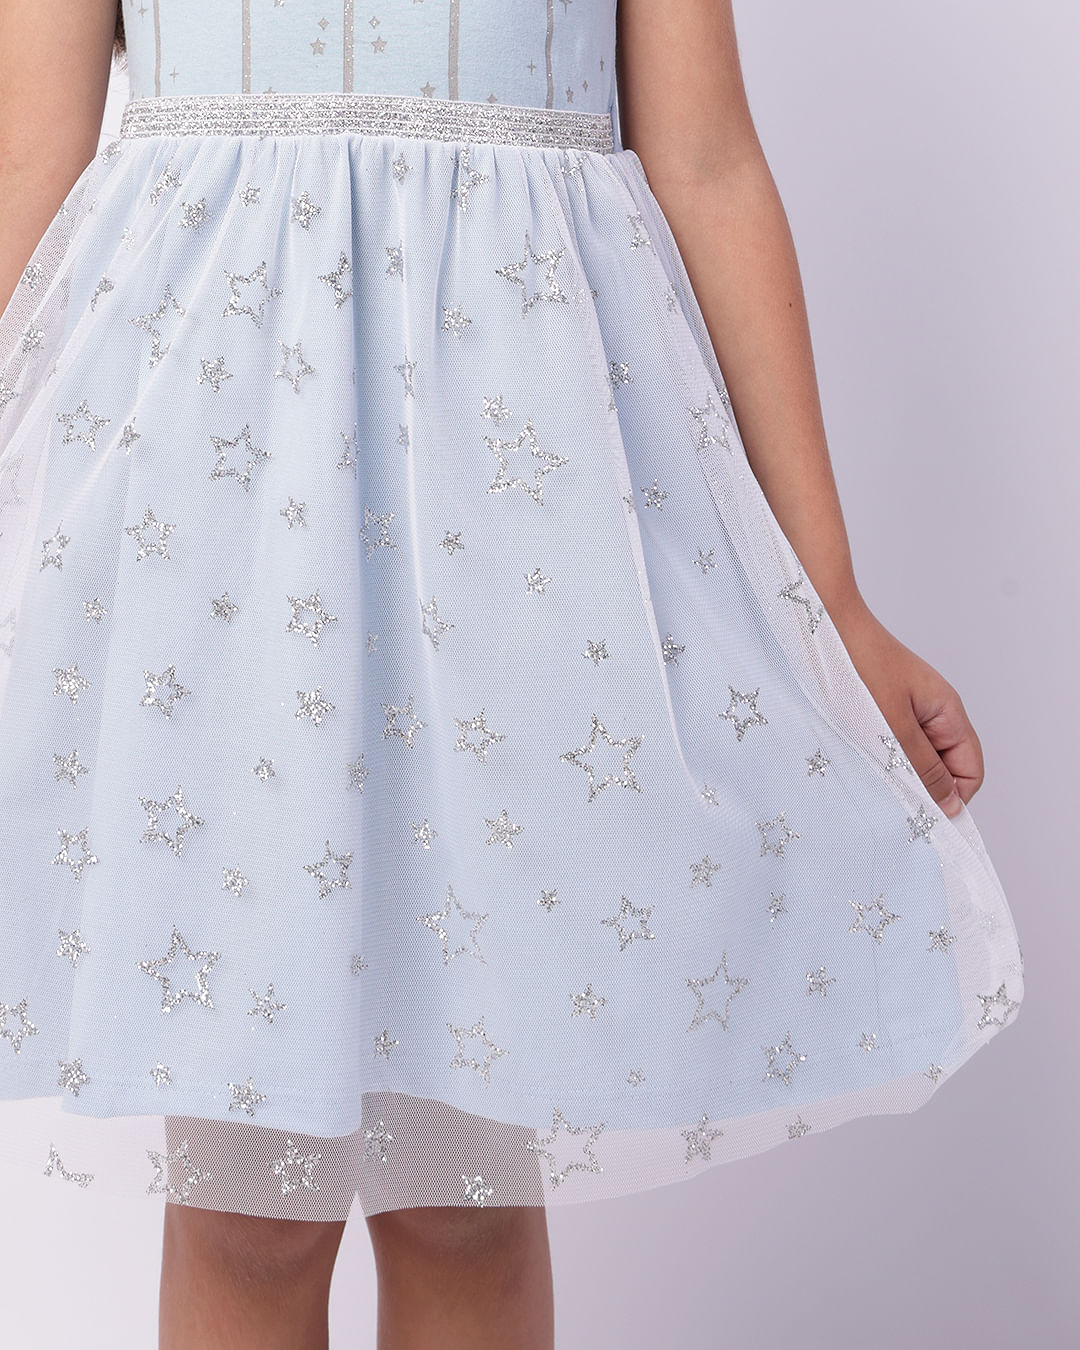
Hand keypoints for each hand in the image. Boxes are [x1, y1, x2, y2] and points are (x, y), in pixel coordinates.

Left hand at [829, 602, 982, 817]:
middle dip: (918, 787)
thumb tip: (950, 805)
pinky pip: (885, 743)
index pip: (969, 771)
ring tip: (864, 775)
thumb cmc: (855, 665)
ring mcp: (902, 709)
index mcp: (947, 711)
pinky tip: (850, 759)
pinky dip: (873, 757)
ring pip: (909, 757)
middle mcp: (930, 711)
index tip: (920, 816)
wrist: (818, 620)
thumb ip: (922, 768)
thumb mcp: (892, 726)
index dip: (952, 798)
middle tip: (885, 799)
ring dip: (891, 773)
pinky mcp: (874, 708)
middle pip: (941, 768)